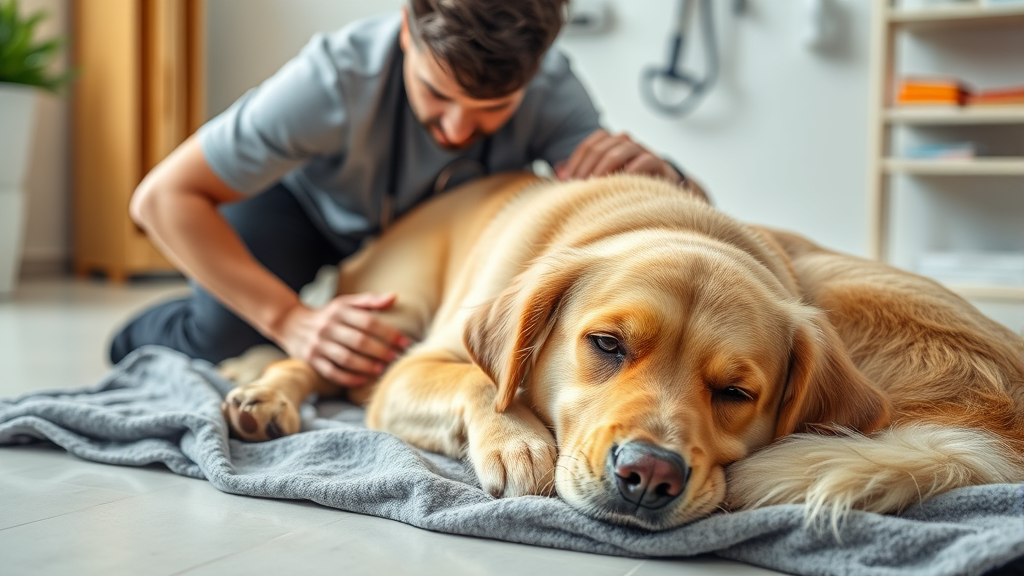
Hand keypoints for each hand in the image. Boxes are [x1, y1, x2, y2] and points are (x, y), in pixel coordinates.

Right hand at [275, 292, 410, 385]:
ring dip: (366, 366)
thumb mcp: (345, 303)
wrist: (290, 323)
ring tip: (382, 370)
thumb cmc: (327, 315)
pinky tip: (363, 380)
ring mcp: (318, 344)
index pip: (368, 322)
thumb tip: (395, 297)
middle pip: (359, 341)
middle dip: (381, 351)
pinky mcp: (311, 360)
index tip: (404, 342)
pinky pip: (331, 372)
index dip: (388, 333)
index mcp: (339, 311)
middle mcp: (328, 327)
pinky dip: (348, 378)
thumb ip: (369, 301)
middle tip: (396, 358)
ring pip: (346, 358)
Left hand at [556, 129, 680, 182]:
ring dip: (607, 165)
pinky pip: (647, 160)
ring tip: (597, 182)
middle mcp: (627, 144)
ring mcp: (644, 152)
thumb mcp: (602, 178)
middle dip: (587, 165)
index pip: (590, 144)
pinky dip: (634, 168)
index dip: (576, 161)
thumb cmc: (628, 185)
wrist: (665, 192)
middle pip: (603, 146)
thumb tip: (558, 171)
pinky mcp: (660, 164)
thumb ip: (582, 172)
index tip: (566, 181)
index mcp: (612, 144)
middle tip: (579, 185)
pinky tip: (623, 180)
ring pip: (623, 148)